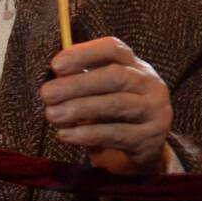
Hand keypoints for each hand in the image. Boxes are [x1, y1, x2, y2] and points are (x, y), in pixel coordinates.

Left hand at [41, 36, 171, 176]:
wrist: (139, 151)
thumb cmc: (110, 116)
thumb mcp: (95, 95)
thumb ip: (78, 84)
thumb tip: (54, 82)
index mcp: (134, 67)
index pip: (114, 49)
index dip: (84, 54)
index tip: (55, 65)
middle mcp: (149, 84)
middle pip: (116, 76)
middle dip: (78, 84)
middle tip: (47, 93)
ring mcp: (154, 110)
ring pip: (117, 104)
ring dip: (80, 108)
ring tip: (51, 114)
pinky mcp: (149, 138)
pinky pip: (117, 134)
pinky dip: (87, 134)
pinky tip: (65, 135)